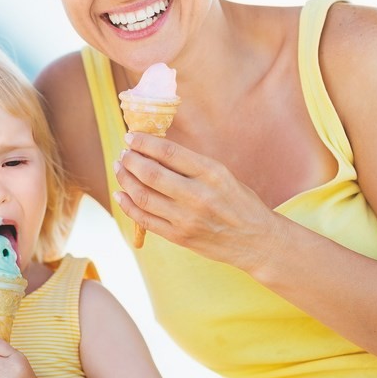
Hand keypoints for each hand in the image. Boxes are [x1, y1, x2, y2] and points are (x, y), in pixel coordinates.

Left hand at [113, 133, 285, 275]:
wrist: (256, 241)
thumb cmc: (239, 201)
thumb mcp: (222, 174)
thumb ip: (190, 164)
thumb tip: (153, 150)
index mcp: (211, 173)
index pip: (168, 153)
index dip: (144, 143)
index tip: (131, 137)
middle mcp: (198, 195)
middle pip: (150, 174)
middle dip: (130, 160)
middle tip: (123, 154)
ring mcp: (187, 219)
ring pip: (143, 196)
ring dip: (125, 180)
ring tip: (120, 169)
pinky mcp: (179, 237)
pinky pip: (145, 220)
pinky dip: (128, 205)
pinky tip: (121, 194)